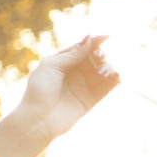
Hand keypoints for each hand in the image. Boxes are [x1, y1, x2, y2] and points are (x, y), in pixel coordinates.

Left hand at [7, 36, 118, 150]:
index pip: (82, 48)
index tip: (106, 37)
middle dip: (100, 56)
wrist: (39, 119)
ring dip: (108, 68)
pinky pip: (106, 88)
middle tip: (99, 58)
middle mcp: (74, 73)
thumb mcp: (52, 66)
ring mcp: (83, 86)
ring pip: (102, 72)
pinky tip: (117, 77)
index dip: (94, 42)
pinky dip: (114, 81)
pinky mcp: (91, 100)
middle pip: (94, 59)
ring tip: (104, 71)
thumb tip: (89, 39)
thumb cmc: (40, 90)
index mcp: (62, 62)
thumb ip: (72, 54)